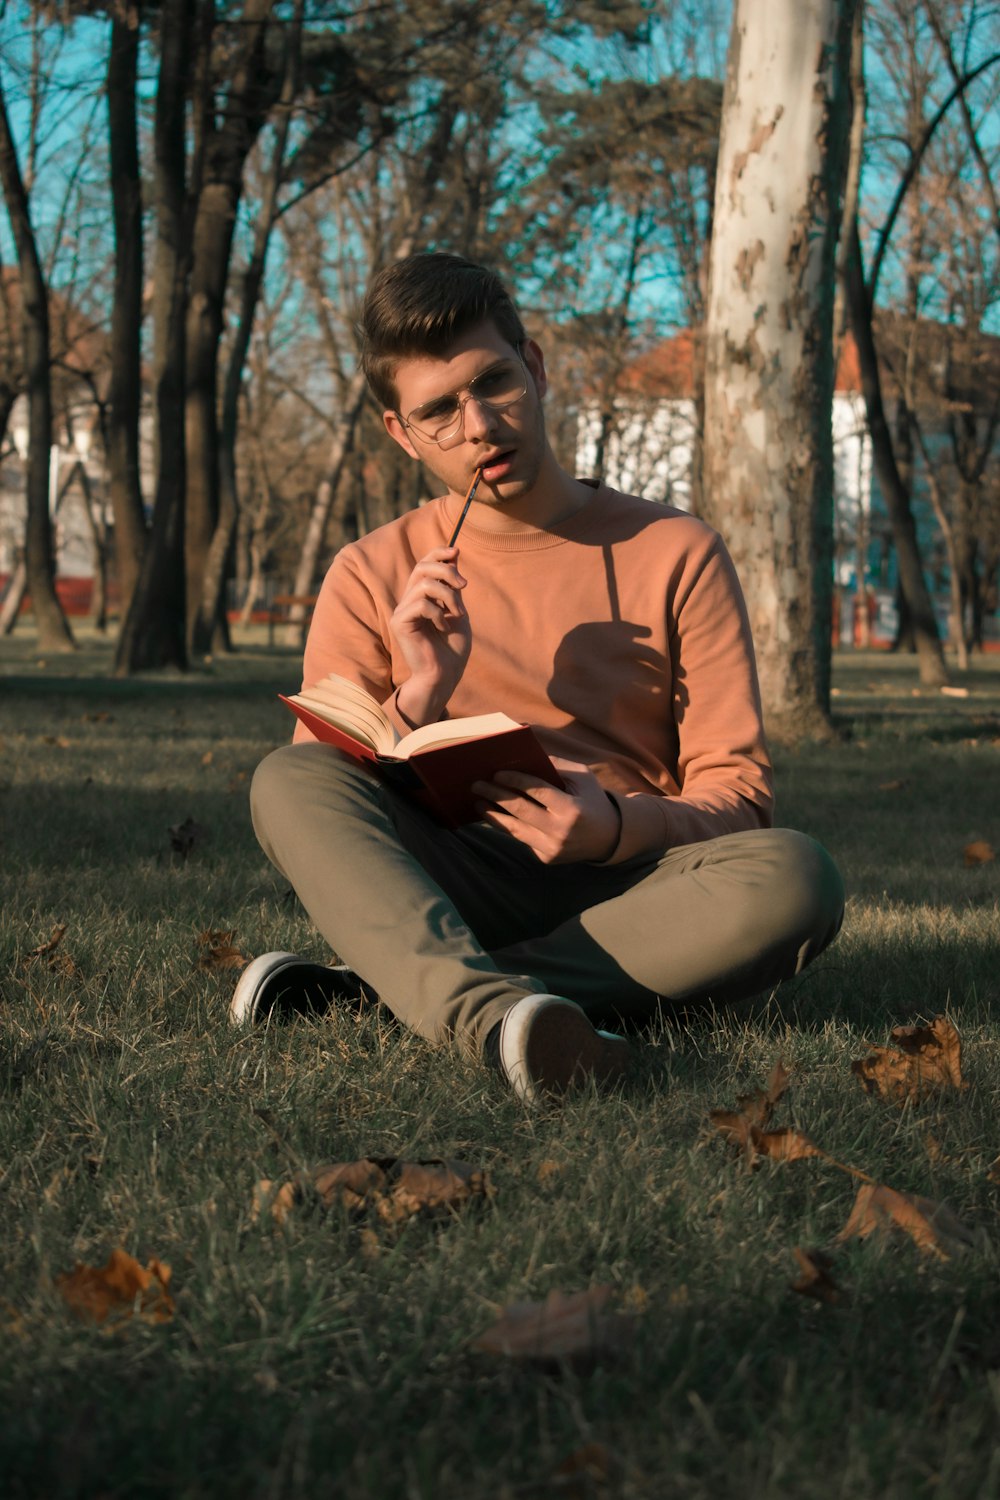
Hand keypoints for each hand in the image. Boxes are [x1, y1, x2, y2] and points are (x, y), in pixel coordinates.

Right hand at [390, 546, 470, 724]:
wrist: (445, 675)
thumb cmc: (453, 648)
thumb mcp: (458, 610)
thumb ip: (453, 587)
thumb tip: (453, 555)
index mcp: (421, 597)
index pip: (423, 565)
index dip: (438, 553)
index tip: (456, 551)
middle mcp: (408, 601)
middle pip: (421, 568)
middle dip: (446, 571)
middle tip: (464, 585)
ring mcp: (402, 612)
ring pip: (424, 585)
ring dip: (448, 596)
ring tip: (458, 614)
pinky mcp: (399, 623)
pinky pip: (421, 604)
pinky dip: (438, 613)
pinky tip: (442, 627)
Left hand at [472, 757, 620, 864]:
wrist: (609, 838)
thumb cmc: (593, 800)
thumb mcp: (583, 778)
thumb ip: (556, 765)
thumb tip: (525, 756)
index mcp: (571, 809)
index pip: (537, 791)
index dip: (515, 780)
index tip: (496, 772)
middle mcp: (560, 831)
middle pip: (520, 810)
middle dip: (495, 795)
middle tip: (476, 785)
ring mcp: (552, 848)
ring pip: (514, 830)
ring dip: (493, 815)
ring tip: (478, 803)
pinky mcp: (546, 858)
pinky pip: (522, 839)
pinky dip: (508, 826)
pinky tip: (495, 815)